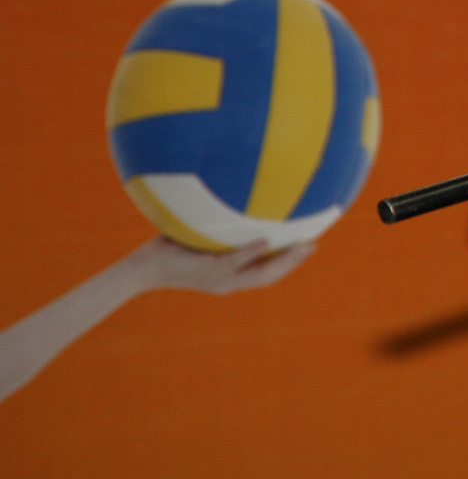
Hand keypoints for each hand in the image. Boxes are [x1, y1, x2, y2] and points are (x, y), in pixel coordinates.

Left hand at [128, 237, 316, 293]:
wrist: (143, 268)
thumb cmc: (169, 250)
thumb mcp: (198, 237)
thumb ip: (216, 227)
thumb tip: (229, 196)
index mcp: (230, 276)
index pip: (266, 273)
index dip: (289, 263)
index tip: (308, 246)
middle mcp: (228, 282)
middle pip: (270, 277)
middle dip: (294, 262)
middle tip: (313, 246)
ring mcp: (219, 279)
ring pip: (259, 274)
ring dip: (284, 261)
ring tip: (302, 246)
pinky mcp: (207, 271)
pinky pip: (233, 261)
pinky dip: (251, 252)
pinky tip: (265, 241)